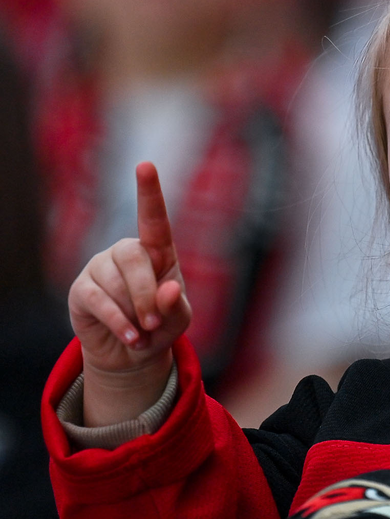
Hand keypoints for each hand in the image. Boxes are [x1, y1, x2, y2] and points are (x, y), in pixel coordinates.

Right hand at [68, 162, 190, 421]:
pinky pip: (99, 301)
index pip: (154, 217)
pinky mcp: (81, 289)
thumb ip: (177, 304)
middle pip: (135, 258)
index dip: (149, 191)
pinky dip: (119, 323)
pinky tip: (130, 337)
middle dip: (147, 294)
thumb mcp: (179, 318)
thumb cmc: (161, 325)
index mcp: (158, 250)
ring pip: (116, 284)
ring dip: (134, 313)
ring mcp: (100, 267)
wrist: (133, 353)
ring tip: (142, 331)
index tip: (145, 165)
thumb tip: (168, 290)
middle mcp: (127, 251)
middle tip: (155, 323)